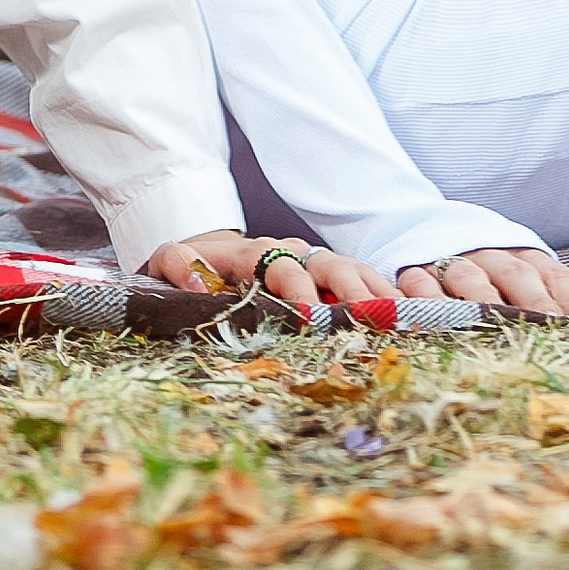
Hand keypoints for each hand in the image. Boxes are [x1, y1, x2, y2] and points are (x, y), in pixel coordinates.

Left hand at [141, 230, 396, 315]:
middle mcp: (287, 251)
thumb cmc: (188, 267)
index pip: (280, 265)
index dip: (297, 289)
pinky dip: (378, 293)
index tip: (310, 316)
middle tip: (367, 318)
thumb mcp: (167, 260)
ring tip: (397, 316)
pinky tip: (400, 313)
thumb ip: (176, 264)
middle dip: (349, 290)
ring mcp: (309, 260)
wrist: (204, 255)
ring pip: (349, 268)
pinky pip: (357, 279)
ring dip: (373, 291)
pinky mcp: (323, 273)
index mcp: (252, 252)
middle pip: (326, 263)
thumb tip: (197, 282)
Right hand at [395, 245, 568, 315]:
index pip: (552, 272)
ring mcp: (450, 259)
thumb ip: (554, 288)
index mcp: (521, 253)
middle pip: (514, 274)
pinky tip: (437, 321)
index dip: (567, 297)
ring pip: (468, 277)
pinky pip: (420, 284)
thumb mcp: (521, 269)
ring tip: (494, 324)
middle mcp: (489, 253)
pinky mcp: (413, 269)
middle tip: (546, 327)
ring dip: (483, 301)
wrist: (423, 225)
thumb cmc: (485, 265)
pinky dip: (427, 301)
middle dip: (533, 302)